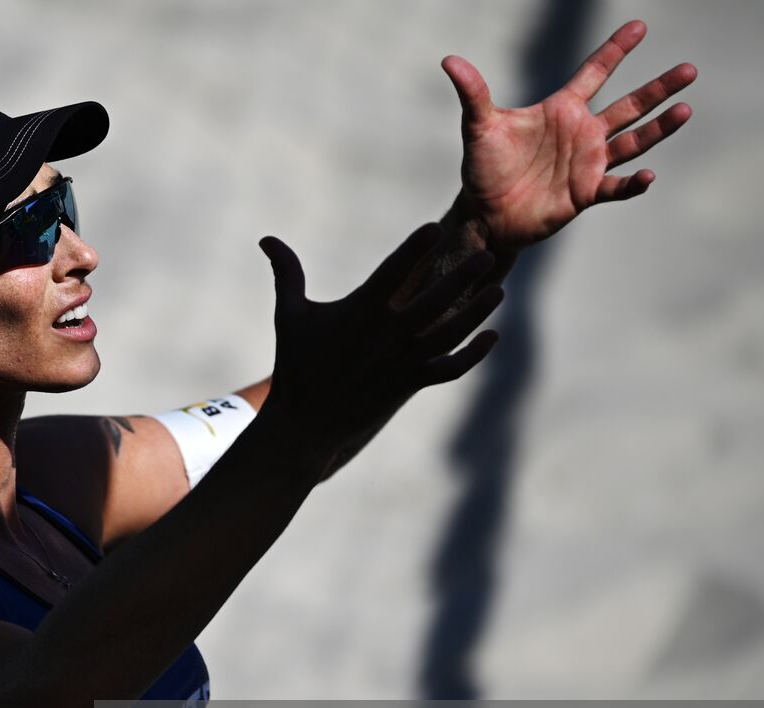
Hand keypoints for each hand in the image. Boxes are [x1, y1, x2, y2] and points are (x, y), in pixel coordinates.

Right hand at [259, 225, 503, 474]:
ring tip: (498, 291)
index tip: (437, 228)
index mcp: (360, 311)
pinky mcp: (409, 383)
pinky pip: (450, 368)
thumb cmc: (296, 363)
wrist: (304, 424)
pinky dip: (473, 355)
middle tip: (488, 255)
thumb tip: (266, 239)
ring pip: (450, 332)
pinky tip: (491, 337)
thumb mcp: (290, 315)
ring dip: (477, 312)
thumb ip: (286, 273)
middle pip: (435, 299)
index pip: (394, 271)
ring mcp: (401, 361)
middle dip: (463, 276)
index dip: (417, 248)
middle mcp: (386, 334)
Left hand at [443, 19, 696, 249]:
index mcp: (561, 110)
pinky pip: (616, 186)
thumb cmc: (483, 169)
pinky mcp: (586, 193)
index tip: (640, 26)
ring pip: (634, 141)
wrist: (484, 214)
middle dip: (659, 88)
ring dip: (659, 128)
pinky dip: (632, 183)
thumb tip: (448, 59)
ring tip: (685, 110)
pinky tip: (647, 176)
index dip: (616, 50)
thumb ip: (472, 93)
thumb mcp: (479, 128)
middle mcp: (582, 133)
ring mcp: (588, 163)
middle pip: (629, 105)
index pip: (595, 72)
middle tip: (690, 70)